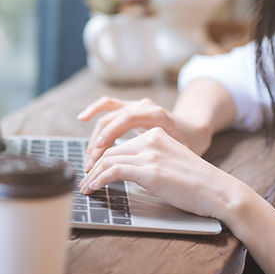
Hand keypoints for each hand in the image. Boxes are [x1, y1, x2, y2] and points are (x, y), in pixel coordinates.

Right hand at [77, 96, 211, 170]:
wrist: (192, 129)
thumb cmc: (188, 143)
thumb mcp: (182, 151)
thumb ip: (166, 155)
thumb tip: (146, 168)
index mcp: (157, 114)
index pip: (127, 120)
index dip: (111, 134)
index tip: (100, 152)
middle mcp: (143, 106)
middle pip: (113, 120)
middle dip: (98, 144)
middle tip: (90, 166)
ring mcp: (135, 105)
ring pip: (107, 116)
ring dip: (94, 138)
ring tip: (88, 159)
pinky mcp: (129, 108)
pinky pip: (108, 105)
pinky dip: (94, 110)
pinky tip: (82, 118)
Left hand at [78, 127, 234, 220]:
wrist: (218, 190)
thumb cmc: (199, 183)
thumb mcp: (171, 162)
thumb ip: (151, 161)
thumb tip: (129, 173)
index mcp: (156, 134)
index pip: (120, 144)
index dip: (102, 158)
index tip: (93, 171)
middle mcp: (151, 139)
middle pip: (110, 149)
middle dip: (93, 166)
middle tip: (84, 181)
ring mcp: (150, 154)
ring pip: (108, 159)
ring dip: (92, 175)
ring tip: (85, 187)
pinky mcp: (149, 171)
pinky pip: (113, 171)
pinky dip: (98, 179)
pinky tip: (93, 188)